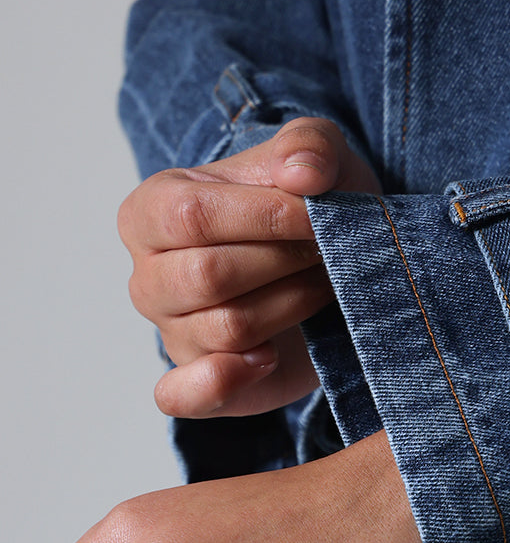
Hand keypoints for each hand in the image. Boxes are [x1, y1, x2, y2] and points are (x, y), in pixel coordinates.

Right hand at [119, 118, 379, 418]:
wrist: (327, 266)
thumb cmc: (307, 208)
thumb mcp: (319, 158)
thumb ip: (310, 146)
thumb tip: (302, 174)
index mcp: (153, 209)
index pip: (193, 217)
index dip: (266, 217)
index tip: (319, 215)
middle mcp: (150, 275)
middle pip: (208, 276)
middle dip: (284, 263)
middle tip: (327, 253)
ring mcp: (171, 332)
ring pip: (227, 328)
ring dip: (292, 305)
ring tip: (320, 285)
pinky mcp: (200, 382)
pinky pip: (183, 396)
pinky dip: (222, 382)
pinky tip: (268, 359)